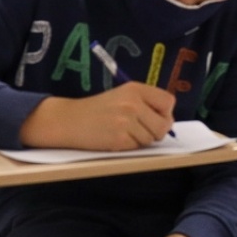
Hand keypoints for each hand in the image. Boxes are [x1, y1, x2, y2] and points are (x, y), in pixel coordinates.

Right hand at [20, 82, 175, 149]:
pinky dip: (130, 146)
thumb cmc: (98, 109)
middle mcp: (132, 103)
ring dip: (141, 140)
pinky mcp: (119, 139)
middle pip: (164, 124)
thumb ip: (146, 103)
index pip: (168, 101)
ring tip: (123, 131)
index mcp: (135, 89)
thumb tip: (169, 121)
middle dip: (157, 131)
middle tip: (140, 129)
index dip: (165, 112)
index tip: (156, 117)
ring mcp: (126, 122)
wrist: (68, 120)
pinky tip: (116, 138)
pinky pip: (137, 147)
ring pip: (152, 138)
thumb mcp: (123, 96)